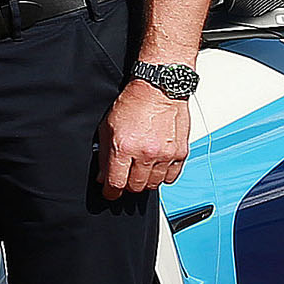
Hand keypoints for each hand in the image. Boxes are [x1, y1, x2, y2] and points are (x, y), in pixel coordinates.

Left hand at [97, 80, 189, 199]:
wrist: (158, 90)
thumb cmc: (133, 104)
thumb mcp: (107, 127)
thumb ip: (104, 155)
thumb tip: (103, 176)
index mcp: (124, 147)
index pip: (116, 183)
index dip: (110, 192)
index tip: (110, 193)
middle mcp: (146, 153)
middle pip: (135, 187)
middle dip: (127, 186)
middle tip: (125, 179)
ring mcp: (165, 155)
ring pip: (154, 185)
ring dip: (145, 182)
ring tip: (140, 171)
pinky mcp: (180, 153)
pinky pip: (172, 177)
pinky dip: (163, 177)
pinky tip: (156, 168)